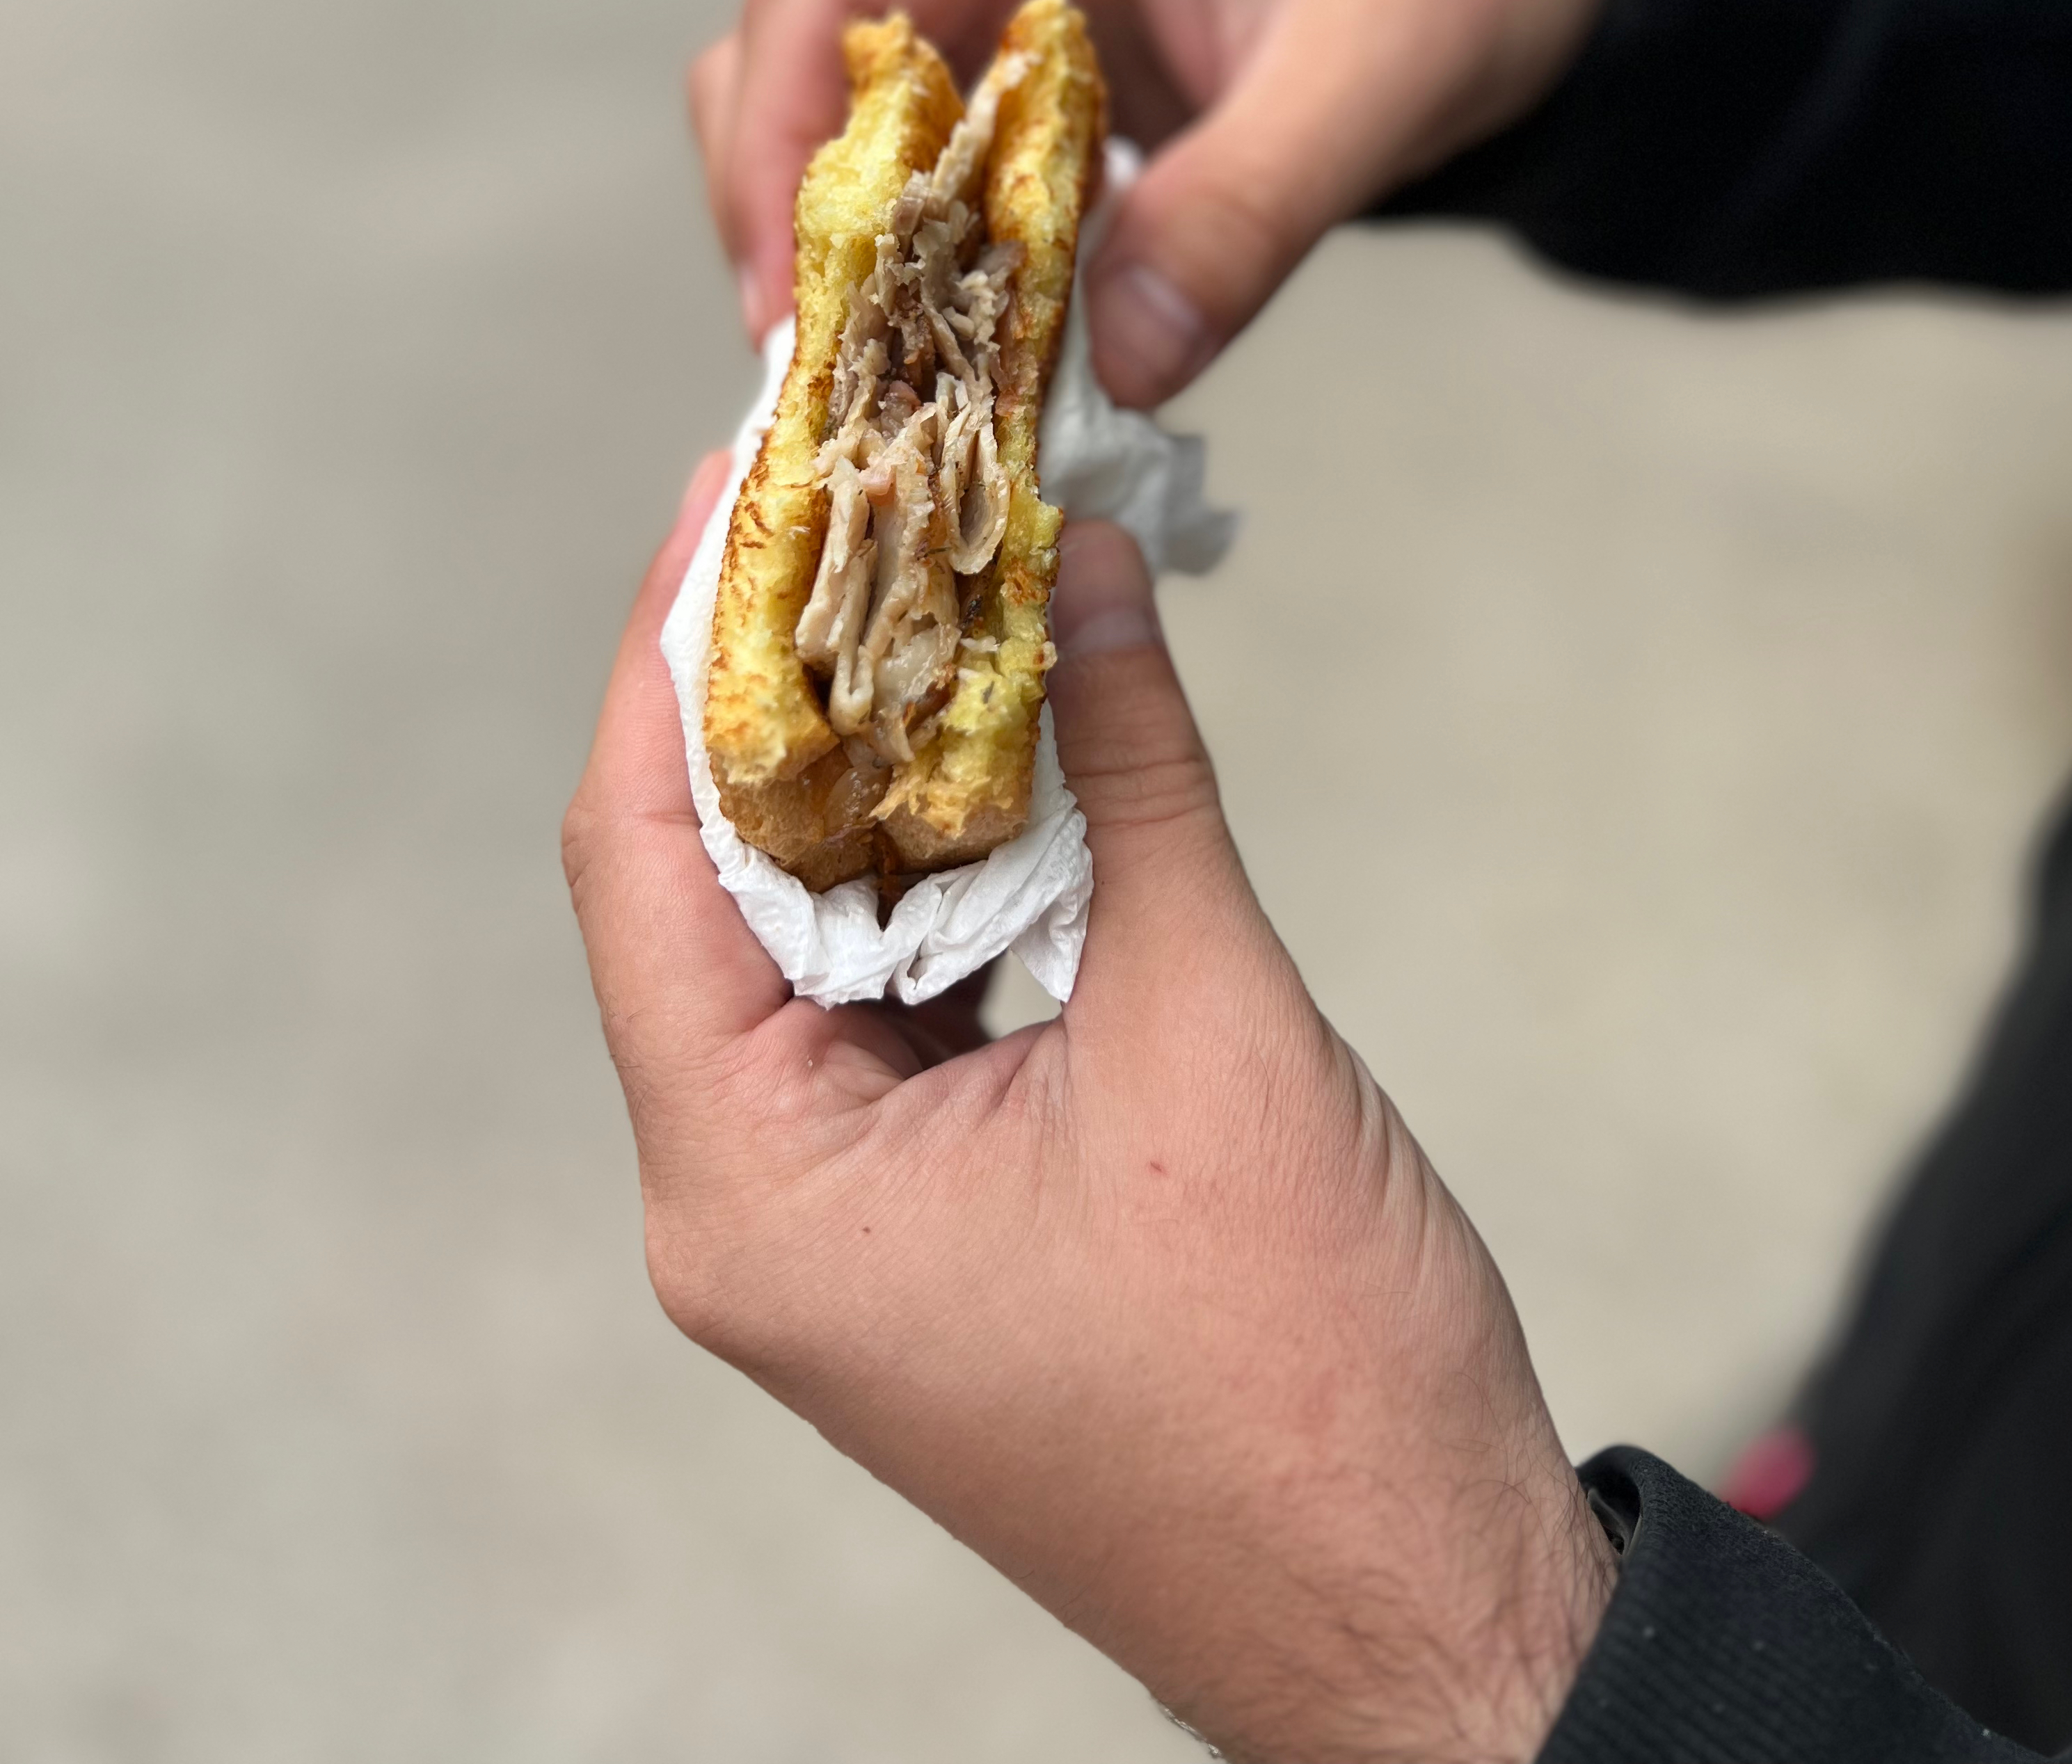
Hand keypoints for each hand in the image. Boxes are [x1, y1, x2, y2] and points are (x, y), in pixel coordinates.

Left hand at [565, 469, 1615, 1762]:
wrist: (1414, 1606)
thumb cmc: (1307, 1372)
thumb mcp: (1210, 1019)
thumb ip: (1130, 771)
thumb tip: (1079, 560)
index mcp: (754, 1186)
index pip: (644, 851)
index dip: (678, 642)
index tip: (733, 477)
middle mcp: (754, 1202)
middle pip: (709, 876)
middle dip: (780, 677)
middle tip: (841, 483)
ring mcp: (838, 1215)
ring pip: (808, 927)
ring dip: (874, 762)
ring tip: (925, 569)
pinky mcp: (926, 1210)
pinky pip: (894, 991)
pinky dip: (945, 861)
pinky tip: (1005, 733)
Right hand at [692, 0, 1615, 404]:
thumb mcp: (1372, 82)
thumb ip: (1246, 213)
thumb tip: (1121, 368)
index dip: (776, 149)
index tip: (790, 303)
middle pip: (794, 62)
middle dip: (791, 218)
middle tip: (833, 374)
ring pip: (844, 124)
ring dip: (853, 253)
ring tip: (893, 383)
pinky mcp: (1036, 77)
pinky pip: (935, 173)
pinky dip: (933, 266)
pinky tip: (971, 359)